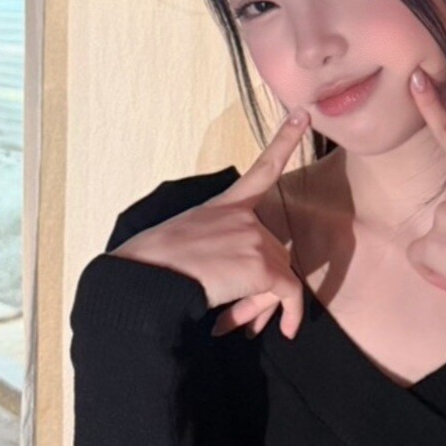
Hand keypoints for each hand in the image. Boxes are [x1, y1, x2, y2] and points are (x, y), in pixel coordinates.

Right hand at [110, 107, 311, 338]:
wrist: (144, 280)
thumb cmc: (153, 267)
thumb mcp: (186, 244)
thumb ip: (220, 252)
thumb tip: (246, 289)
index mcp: (222, 206)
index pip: (260, 170)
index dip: (284, 141)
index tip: (301, 114)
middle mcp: (241, 217)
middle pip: (275, 253)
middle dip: (262, 287)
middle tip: (237, 318)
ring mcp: (251, 237)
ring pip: (279, 277)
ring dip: (262, 305)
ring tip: (231, 324)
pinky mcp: (259, 264)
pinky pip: (288, 293)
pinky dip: (290, 313)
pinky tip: (287, 331)